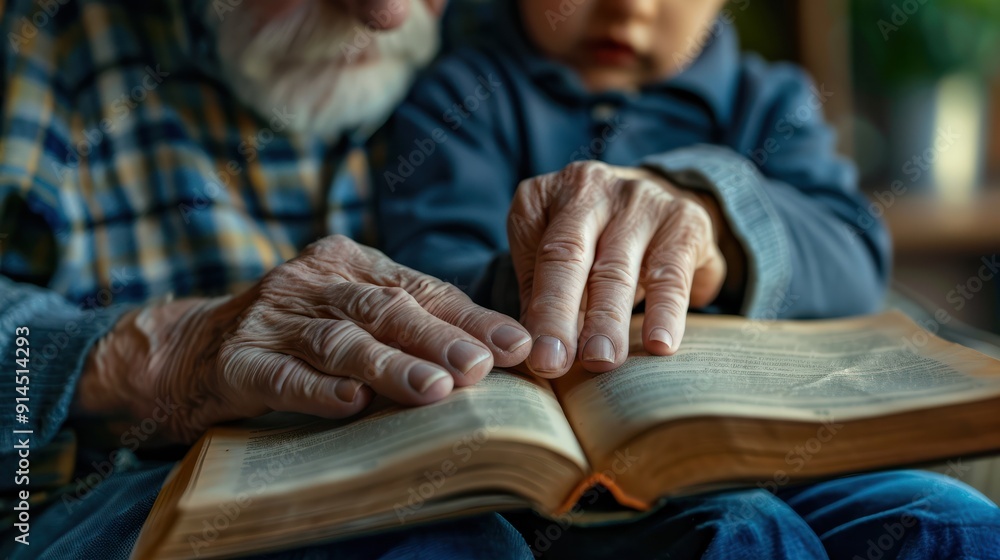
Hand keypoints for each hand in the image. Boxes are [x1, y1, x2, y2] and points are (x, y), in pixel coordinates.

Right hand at [75, 235, 531, 443]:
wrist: (193, 347)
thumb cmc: (296, 331)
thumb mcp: (351, 310)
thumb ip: (407, 319)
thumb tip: (490, 352)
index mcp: (350, 261)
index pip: (421, 289)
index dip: (469, 318)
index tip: (516, 345)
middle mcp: (313, 280)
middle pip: (384, 310)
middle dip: (438, 339)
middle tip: (481, 366)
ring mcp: (272, 318)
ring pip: (340, 342)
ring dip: (390, 366)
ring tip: (434, 390)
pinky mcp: (238, 359)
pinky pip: (282, 376)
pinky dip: (318, 390)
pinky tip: (351, 405)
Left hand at [508, 161, 727, 377]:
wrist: (661, 201)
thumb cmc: (593, 243)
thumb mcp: (556, 259)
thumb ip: (540, 297)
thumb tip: (531, 352)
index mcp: (544, 196)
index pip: (535, 255)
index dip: (536, 308)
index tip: (537, 356)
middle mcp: (588, 187)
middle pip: (568, 256)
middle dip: (559, 314)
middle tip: (554, 363)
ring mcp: (637, 198)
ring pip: (617, 268)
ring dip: (607, 320)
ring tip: (601, 360)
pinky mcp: (683, 218)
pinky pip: (670, 273)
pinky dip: (665, 312)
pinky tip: (660, 345)